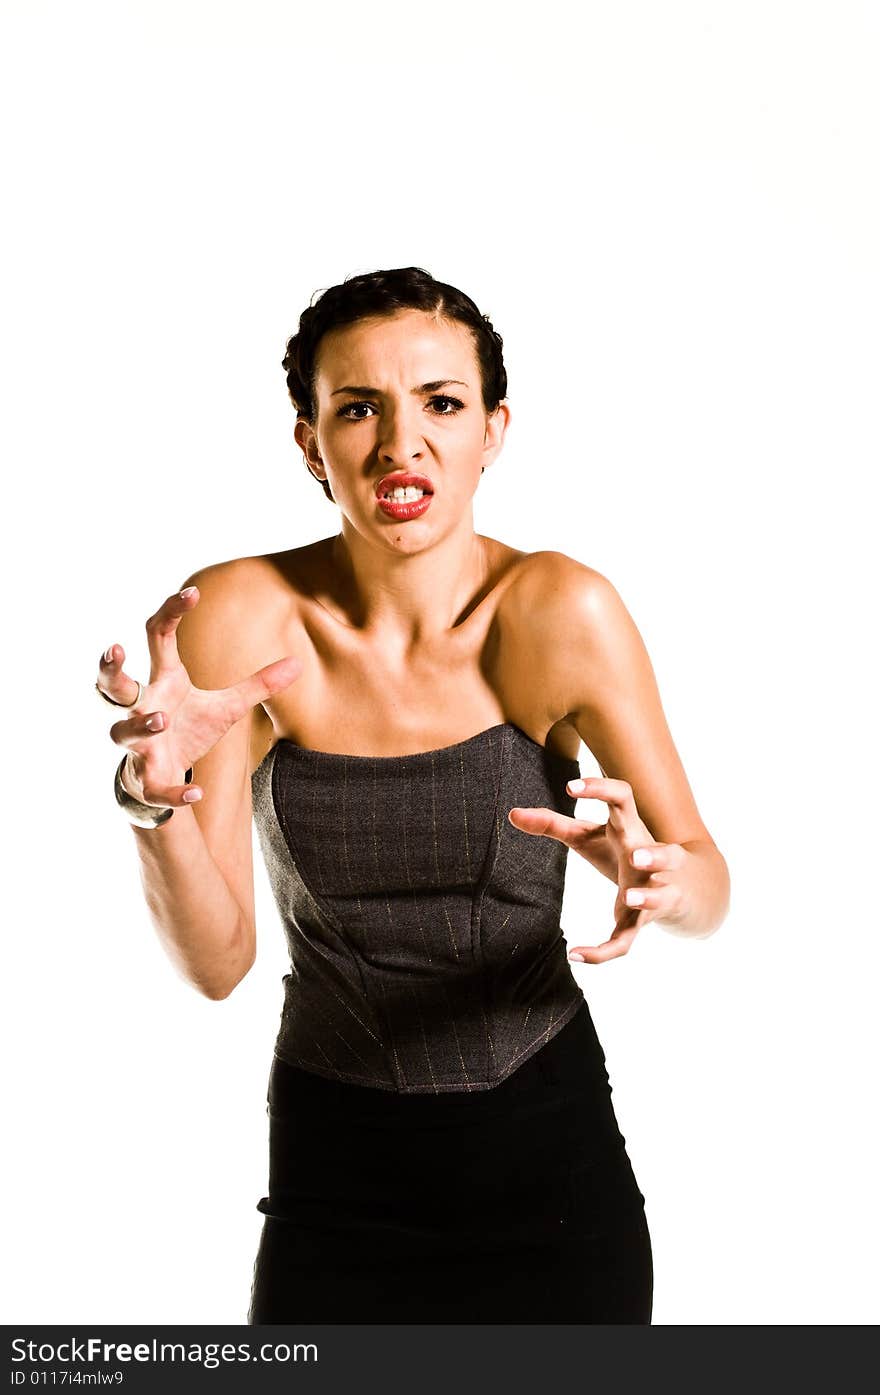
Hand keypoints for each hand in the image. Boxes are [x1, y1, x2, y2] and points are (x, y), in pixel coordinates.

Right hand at [98, 585, 302, 808]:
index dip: (170, 613)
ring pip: (123, 731)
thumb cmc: (188, 731)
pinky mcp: (147, 778)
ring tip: (161, 720)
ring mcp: (141, 744)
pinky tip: (198, 794)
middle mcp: (145, 708)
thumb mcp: (227, 707)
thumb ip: (259, 685)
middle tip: (115, 650)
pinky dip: (175, 793)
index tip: (192, 593)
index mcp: (164, 682)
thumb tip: (298, 663)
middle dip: (111, 670)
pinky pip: (156, 785)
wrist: (163, 780)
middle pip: (113, 685)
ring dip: (139, 725)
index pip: (157, 638)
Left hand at [507, 775, 687, 962]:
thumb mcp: (589, 837)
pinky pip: (627, 940)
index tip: (570, 788)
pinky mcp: (645, 922)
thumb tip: (512, 814)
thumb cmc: (623, 853)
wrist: (677, 887)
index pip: (624, 800)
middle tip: (634, 857)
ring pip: (661, 897)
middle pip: (663, 855)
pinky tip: (575, 955)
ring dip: (648, 898)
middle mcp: (649, 861)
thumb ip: (553, 825)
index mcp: (630, 830)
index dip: (600, 789)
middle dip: (654, 856)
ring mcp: (655, 892)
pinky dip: (603, 952)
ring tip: (626, 898)